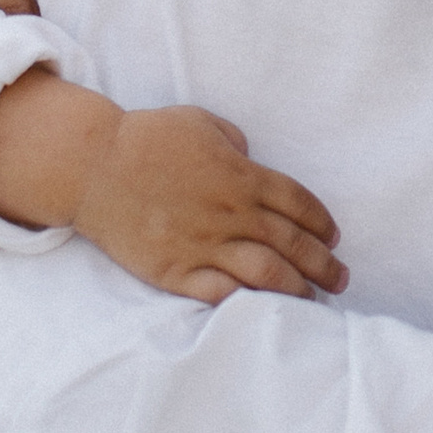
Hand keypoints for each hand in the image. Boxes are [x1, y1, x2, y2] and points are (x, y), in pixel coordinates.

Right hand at [71, 104, 345, 303]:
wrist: (92, 167)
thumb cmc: (147, 138)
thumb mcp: (199, 123)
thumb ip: (234, 142)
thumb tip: (250, 157)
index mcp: (242, 176)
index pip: (299, 204)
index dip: (322, 224)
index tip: (334, 239)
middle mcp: (231, 213)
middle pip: (293, 244)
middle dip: (324, 265)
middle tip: (340, 279)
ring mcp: (205, 244)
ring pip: (267, 274)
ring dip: (297, 289)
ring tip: (313, 301)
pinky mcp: (176, 270)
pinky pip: (222, 293)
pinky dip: (249, 302)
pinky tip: (264, 310)